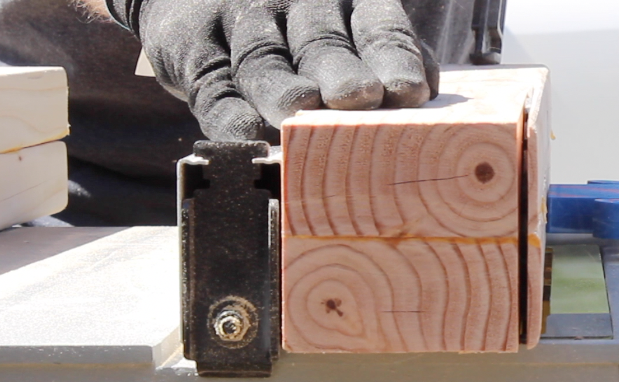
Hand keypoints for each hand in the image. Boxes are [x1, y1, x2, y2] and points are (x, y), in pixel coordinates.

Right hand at [106, 0, 439, 139]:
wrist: (198, 2)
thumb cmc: (299, 31)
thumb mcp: (347, 27)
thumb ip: (384, 58)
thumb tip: (424, 96)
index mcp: (348, 0)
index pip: (380, 28)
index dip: (395, 59)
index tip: (409, 91)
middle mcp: (295, 2)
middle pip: (322, 42)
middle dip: (343, 71)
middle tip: (360, 97)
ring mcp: (242, 21)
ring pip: (264, 58)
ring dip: (282, 87)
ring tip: (298, 111)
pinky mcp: (194, 46)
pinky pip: (213, 83)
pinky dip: (227, 112)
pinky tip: (244, 132)